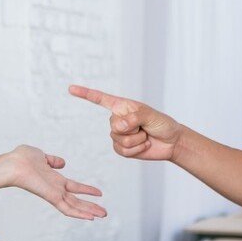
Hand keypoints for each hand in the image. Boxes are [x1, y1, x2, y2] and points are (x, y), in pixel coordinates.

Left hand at [5, 145, 106, 219]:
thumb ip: (52, 160)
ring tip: (103, 215)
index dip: (86, 190)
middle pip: (76, 200)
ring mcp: (54, 194)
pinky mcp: (51, 197)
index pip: (73, 187)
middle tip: (104, 212)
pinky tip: (90, 217)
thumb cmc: (21, 158)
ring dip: (89, 211)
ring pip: (75, 206)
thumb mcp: (40, 155)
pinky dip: (79, 214)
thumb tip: (62, 163)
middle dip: (90, 206)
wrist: (13, 164)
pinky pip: (67, 208)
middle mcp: (55, 188)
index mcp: (53, 179)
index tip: (98, 193)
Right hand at [68, 85, 182, 161]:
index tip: (70, 89)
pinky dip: (137, 150)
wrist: (171, 142)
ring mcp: (118, 135)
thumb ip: (134, 118)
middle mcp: (117, 119)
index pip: (100, 99)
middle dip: (132, 129)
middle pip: (114, 126)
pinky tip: (144, 144)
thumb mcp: (151, 115)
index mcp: (122, 106)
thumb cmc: (162, 124)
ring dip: (137, 140)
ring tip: (145, 136)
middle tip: (144, 127)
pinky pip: (123, 151)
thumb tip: (120, 126)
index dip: (85, 94)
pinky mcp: (122, 149)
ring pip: (119, 140)